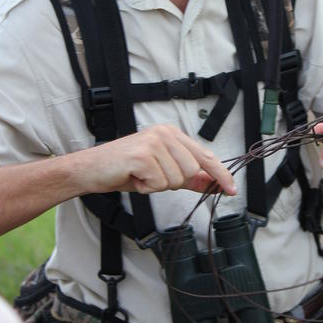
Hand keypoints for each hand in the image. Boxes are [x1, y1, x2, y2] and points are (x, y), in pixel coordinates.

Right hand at [75, 124, 236, 195]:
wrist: (91, 169)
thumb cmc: (125, 170)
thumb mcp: (161, 172)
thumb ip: (189, 177)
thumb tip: (215, 184)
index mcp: (172, 134)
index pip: (205, 156)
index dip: (220, 174)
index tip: (232, 189)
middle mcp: (165, 133)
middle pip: (192, 171)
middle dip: (172, 182)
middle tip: (150, 177)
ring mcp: (154, 142)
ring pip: (176, 179)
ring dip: (157, 186)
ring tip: (140, 176)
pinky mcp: (142, 155)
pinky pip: (159, 184)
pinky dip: (146, 188)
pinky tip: (134, 177)